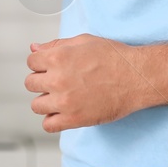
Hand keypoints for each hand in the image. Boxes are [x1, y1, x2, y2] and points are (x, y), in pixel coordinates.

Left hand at [24, 35, 167, 133]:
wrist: (137, 77)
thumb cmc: (113, 57)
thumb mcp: (84, 41)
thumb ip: (56, 45)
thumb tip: (34, 49)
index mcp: (58, 57)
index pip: (31, 62)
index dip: (41, 64)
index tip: (52, 67)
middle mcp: (57, 79)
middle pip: (30, 84)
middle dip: (42, 81)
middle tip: (58, 82)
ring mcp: (65, 101)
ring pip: (36, 105)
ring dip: (46, 101)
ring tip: (61, 98)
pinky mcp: (74, 119)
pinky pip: (48, 125)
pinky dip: (52, 120)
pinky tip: (63, 113)